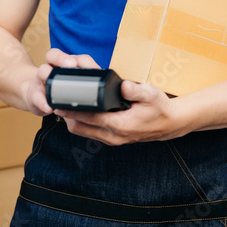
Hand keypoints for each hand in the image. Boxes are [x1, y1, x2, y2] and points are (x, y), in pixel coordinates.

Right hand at [19, 48, 100, 116]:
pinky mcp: (34, 94)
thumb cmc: (60, 91)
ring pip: (42, 70)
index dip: (84, 61)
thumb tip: (108, 91)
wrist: (36, 97)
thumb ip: (87, 84)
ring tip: (57, 85)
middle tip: (71, 65)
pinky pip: (36, 96)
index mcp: (65, 64)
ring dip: (49, 75)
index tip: (96, 70)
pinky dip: (42, 102)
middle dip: (62, 58)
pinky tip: (49, 107)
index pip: (74, 57)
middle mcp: (52, 67)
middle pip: (53, 55)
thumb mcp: (73, 84)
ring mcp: (41, 79)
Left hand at [54, 80, 187, 144]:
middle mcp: (114, 136)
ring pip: (83, 132)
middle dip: (68, 116)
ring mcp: (112, 140)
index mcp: (121, 125)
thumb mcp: (152, 95)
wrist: (170, 124)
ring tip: (64, 105)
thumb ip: (136, 90)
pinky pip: (90, 133)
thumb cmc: (160, 108)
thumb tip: (123, 86)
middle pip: (81, 128)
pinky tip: (78, 112)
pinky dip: (81, 124)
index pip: (90, 118)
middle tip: (57, 101)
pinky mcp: (113, 139)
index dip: (74, 111)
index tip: (59, 104)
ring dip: (73, 121)